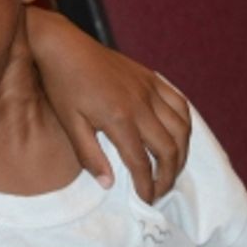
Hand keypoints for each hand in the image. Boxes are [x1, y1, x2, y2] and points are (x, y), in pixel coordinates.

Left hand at [27, 8, 191, 200]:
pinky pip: (179, 103)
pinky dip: (184, 124)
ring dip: (181, 153)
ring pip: (181, 128)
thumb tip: (109, 185)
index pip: (142, 163)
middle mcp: (141, 104)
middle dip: (169, 176)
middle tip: (160, 190)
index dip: (147, 187)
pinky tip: (178, 136)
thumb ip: (89, 155)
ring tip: (171, 169)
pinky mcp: (151, 77)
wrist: (63, 45)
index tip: (146, 201)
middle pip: (169, 149)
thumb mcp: (69, 123)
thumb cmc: (62, 85)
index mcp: (119, 118)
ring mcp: (149, 88)